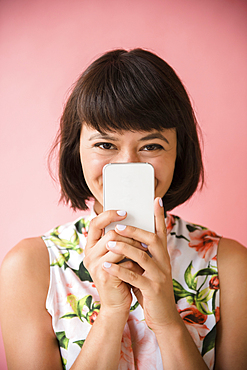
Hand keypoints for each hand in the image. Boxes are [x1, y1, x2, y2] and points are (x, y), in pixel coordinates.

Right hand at [84, 210, 146, 314]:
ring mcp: (95, 265)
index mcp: (91, 247)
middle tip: (144, 238)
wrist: (116, 303)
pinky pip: (124, 261)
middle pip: (111, 233)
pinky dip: (135, 262)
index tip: (125, 211)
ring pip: (119, 245)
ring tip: (145, 250)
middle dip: (130, 234)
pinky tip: (141, 267)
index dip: (109, 214)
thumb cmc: (120, 277)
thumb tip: (136, 220)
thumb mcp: (117, 256)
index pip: (95, 223)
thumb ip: (120, 240)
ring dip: (135, 247)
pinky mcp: (105, 275)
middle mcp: (89, 254)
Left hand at [102, 197, 179, 332]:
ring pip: (142, 257)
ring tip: (109, 243)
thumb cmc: (151, 288)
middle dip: (134, 231)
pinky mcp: (152, 289)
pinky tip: (107, 266)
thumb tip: (127, 236)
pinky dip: (119, 270)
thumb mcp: (149, 268)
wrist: (163, 316)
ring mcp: (159, 275)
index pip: (161, 231)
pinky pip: (134, 277)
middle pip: (151, 239)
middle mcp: (164, 262)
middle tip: (118, 225)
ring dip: (124, 248)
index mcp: (162, 255)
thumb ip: (143, 253)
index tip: (155, 200)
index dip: (159, 215)